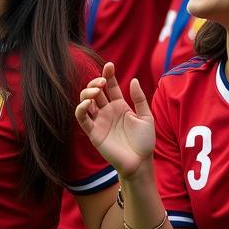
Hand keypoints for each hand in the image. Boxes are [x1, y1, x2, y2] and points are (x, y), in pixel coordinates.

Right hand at [76, 62, 154, 179]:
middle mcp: (107, 111)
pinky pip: (82, 118)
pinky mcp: (93, 132)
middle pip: (95, 91)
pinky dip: (81, 109)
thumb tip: (133, 79)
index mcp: (120, 106)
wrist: (140, 162)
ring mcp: (99, 121)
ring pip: (86, 101)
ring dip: (87, 93)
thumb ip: (139, 98)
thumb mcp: (146, 117)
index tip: (109, 65)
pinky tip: (87, 103)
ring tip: (96, 91)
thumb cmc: (144, 141)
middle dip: (96, 82)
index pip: (111, 86)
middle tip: (102, 82)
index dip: (108, 75)